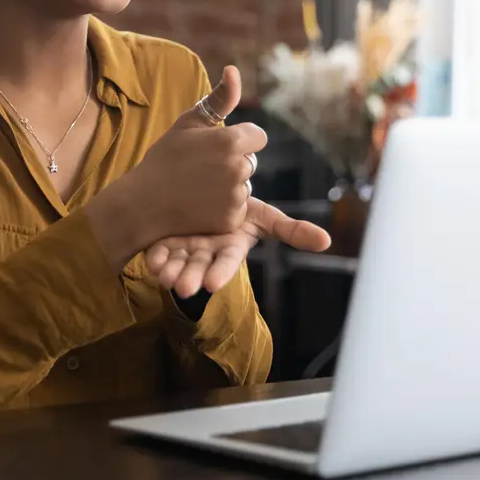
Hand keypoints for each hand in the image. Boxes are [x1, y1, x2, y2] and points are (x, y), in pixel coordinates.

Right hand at [86, 65, 266, 269]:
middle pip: (251, 161)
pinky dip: (223, 208)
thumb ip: (219, 98)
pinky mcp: (232, 220)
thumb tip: (234, 70)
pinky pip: (238, 208)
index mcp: (231, 141)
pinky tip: (200, 204)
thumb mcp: (189, 123)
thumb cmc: (164, 158)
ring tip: (198, 187)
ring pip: (244, 185)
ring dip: (229, 186)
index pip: (258, 136)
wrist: (142, 203)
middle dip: (233, 162)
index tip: (216, 146)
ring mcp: (236, 196)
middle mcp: (239, 168)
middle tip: (201, 168)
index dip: (239, 139)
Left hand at [146, 199, 331, 297]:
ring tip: (165, 278)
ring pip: (178, 264)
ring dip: (172, 272)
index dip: (221, 272)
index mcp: (231, 245)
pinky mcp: (166, 242)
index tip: (212, 285)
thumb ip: (292, 229)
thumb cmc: (238, 207)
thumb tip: (327, 241)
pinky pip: (159, 252)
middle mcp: (208, 250)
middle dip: (193, 278)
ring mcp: (186, 248)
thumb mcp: (263, 216)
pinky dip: (156, 258)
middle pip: (200, 267)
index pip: (228, 261)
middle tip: (184, 288)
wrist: (206, 191)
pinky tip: (152, 261)